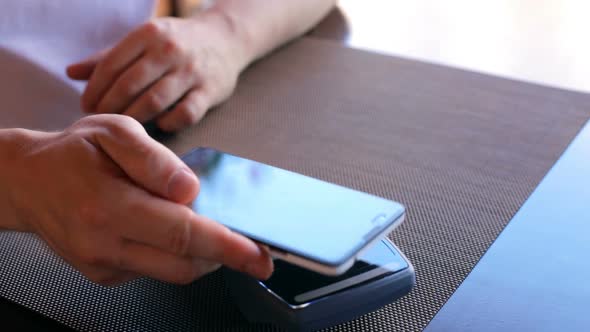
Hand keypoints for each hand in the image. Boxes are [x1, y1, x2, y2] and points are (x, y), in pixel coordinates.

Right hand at [6, 114, 271, 284]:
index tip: (258, 257)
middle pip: (184, 264)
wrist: (27, 183)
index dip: (227, 246)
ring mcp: (103, 265)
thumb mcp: (113, 132)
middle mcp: (105, 245)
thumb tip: (191, 189)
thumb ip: (155, 160)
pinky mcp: (104, 275)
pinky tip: (165, 228)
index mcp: (109, 206)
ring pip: (172, 272)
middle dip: (224, 256)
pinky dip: (173, 253)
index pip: (182, 234)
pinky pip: (153, 270)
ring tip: (200, 223)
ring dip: (200, 254)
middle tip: (247, 243)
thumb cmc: (72, 152)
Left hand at [67, 15, 246, 131]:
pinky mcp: (210, 90)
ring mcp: (192, 71)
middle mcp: (169, 50)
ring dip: (134, 119)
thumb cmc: (176, 42)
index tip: (86, 106)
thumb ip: (108, 57)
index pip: (111, 65)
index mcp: (148, 34)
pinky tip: (160, 125)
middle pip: (129, 86)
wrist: (225, 39)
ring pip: (154, 102)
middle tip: (101, 121)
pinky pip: (185, 114)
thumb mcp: (142, 41)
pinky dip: (168, 123)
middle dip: (109, 108)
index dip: (94, 89)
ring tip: (125, 127)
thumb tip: (70, 73)